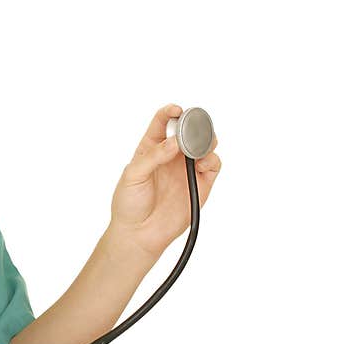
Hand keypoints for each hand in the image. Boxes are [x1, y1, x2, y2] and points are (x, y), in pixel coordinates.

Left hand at [109, 104, 221, 258]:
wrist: (139, 234)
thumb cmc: (129, 204)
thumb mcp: (132, 175)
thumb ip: (153, 156)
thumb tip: (174, 142)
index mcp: (150, 148)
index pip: (162, 122)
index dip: (170, 112)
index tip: (176, 109)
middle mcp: (170, 156)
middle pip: (188, 131)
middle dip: (193, 125)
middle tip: (192, 130)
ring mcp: (186, 169)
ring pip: (204, 145)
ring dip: (206, 141)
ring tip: (197, 150)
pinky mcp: (200, 184)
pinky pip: (214, 165)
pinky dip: (212, 160)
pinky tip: (201, 165)